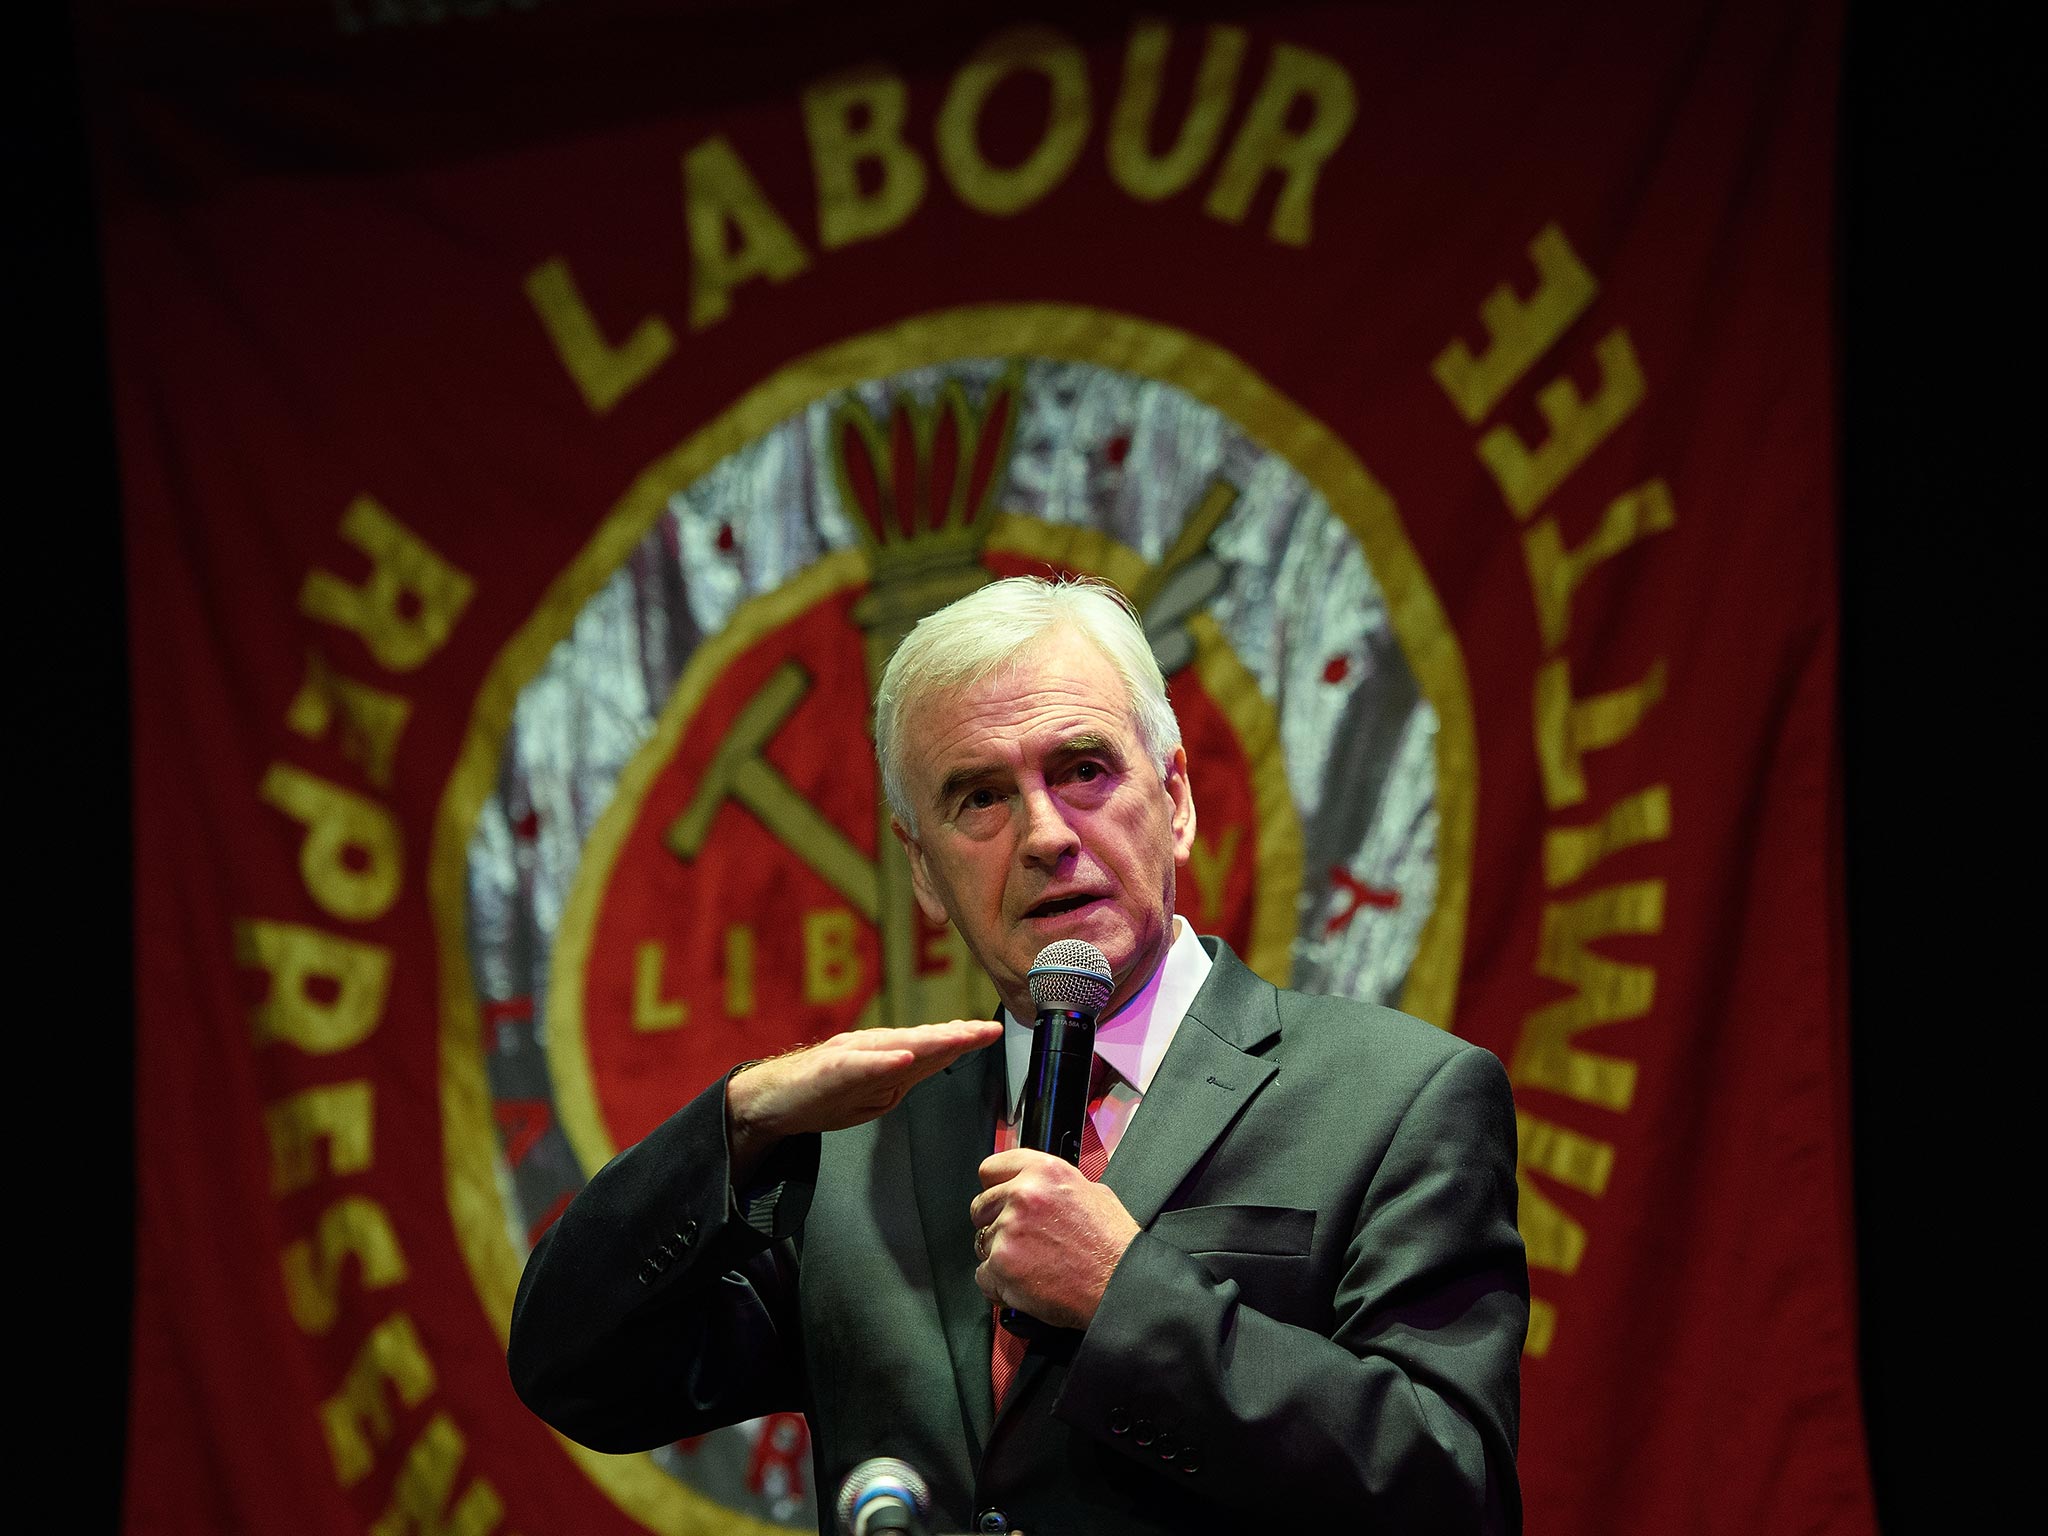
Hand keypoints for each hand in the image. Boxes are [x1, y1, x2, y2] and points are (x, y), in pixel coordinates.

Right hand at [725, 1019, 1002, 1180]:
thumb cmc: (816, 1096)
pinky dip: (883, 1061)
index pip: (931, 1049)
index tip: (991, 1033)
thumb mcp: (868, 1094)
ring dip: (930, 1041)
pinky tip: (903, 1057)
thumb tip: (926, 1068)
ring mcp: (850, 1057)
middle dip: (957, 1036)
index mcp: (884, 1060)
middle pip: (922, 1042)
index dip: (962, 1040)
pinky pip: (860, 1066)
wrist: (767, 1100)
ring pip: (897, 1046)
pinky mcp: (828, 1070)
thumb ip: (897, 1080)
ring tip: (958, 1036)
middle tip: (986, 1030)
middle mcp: (872, 1050)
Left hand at [970, 1149, 1139, 1329]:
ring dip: (1001, 1256)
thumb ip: (1054, 1186)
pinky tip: (1025, 1284)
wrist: (1119, 1284)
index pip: (992, 1168)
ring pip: (982, 1243)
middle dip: (996, 1223)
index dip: (995, 1187)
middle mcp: (1023, 1195)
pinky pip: (983, 1275)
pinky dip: (999, 1284)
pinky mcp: (1002, 1265)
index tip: (997, 1198)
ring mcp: (1009, 1230)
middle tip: (1023, 1240)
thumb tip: (1038, 1187)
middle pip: (981, 1206)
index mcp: (1044, 1172)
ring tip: (1034, 1265)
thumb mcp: (1092, 1193)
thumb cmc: (1112, 1245)